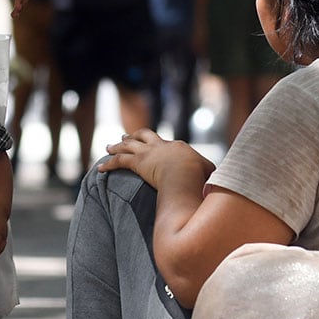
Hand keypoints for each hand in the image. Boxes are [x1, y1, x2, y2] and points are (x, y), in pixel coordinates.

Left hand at [97, 128, 215, 187]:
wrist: (188, 174)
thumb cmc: (200, 177)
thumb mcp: (210, 174)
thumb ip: (210, 176)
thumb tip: (218, 182)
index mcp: (177, 147)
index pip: (165, 144)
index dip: (158, 145)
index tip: (154, 148)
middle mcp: (161, 146)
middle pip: (144, 136)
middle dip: (134, 136)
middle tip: (126, 136)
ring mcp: (149, 153)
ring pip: (129, 146)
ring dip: (117, 146)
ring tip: (109, 147)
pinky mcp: (139, 163)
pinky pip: (119, 162)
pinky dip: (108, 164)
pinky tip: (100, 168)